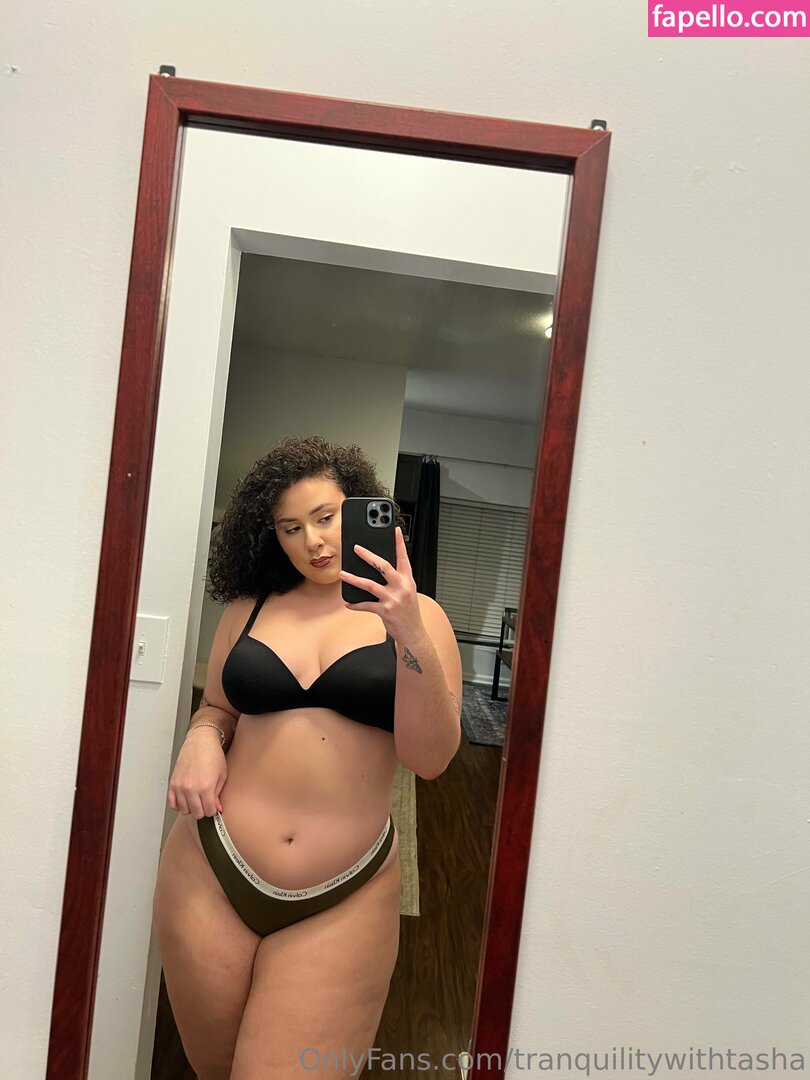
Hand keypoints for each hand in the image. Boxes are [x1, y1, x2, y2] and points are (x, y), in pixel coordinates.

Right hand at [168, 728, 227, 818]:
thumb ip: (218, 794)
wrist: (200, 741)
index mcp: (206, 786)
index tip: (213, 806)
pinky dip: (178, 804)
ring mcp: (180, 786)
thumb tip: (217, 808)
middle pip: (196, 813)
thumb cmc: (212, 754)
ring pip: (184, 810)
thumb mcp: (222, 775)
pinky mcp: (173, 783)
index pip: (208, 811)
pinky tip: (185, 799)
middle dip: (203, 810)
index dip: (213, 810)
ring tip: (196, 799)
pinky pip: (172, 803)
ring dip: (191, 807)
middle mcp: (191, 788)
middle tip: (206, 803)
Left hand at [339, 526, 424, 643]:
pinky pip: (366, 605)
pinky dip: (355, 604)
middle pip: (383, 566)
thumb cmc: (409, 611)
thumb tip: (377, 568)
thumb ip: (397, 580)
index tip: (395, 530)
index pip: (403, 558)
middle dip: (368, 556)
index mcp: (408, 580)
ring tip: (342, 574)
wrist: (414, 633)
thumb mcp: (408, 592)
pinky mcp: (385, 611)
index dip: (399, 543)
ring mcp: (393, 599)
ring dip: (353, 579)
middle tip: (356, 548)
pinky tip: (348, 602)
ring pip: (370, 584)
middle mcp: (402, 587)